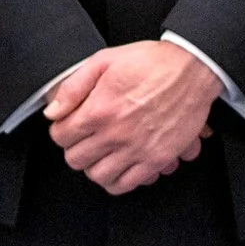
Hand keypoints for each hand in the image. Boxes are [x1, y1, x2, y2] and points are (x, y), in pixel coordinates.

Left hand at [44, 42, 219, 195]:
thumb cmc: (152, 63)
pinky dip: (118, 181)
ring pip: (98, 176)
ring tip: (99, 155)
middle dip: (75, 149)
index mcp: (99, 109)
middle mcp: (116, 133)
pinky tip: (118, 167)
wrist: (191, 69)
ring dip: (94, 166)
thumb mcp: (104, 61)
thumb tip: (53, 111)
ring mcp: (137, 149)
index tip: (68, 127)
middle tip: (83, 140)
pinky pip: (127, 185)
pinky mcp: (157, 159)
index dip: (61, 130)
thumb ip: (73, 87)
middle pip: (76, 160)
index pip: (61, 136)